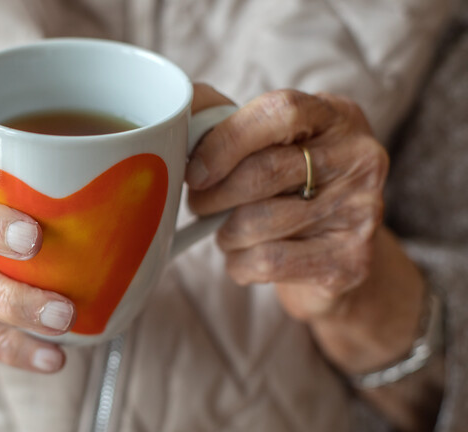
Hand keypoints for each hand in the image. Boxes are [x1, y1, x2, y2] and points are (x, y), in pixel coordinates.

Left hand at [186, 85, 423, 371]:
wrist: (337, 257)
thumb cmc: (288, 191)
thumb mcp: (269, 145)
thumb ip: (227, 122)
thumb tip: (178, 116)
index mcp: (335, 115)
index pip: (279, 111)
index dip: (225, 140)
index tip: (195, 170)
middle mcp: (360, 157)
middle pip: (262, 172)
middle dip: (213, 195)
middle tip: (200, 204)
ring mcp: (362, 210)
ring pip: (256, 222)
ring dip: (225, 233)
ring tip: (229, 231)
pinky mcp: (351, 261)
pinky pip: (267, 260)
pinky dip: (239, 263)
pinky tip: (244, 258)